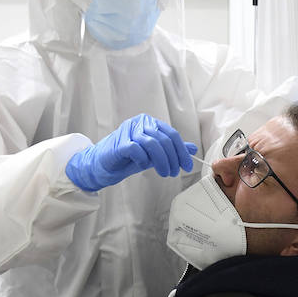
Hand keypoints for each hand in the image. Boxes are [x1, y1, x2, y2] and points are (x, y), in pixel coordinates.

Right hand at [65, 114, 196, 191]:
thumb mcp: (155, 154)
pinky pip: (137, 149)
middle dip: (173, 158)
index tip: (186, 166)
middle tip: (175, 172)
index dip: (182, 151)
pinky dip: (143, 160)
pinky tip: (143, 166)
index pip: (172, 134)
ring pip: (153, 144)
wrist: (104, 165)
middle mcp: (140, 123)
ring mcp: (128, 131)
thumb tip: (192, 149)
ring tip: (165, 173)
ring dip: (162, 161)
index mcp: (149, 123)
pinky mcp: (119, 142)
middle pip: (164, 139)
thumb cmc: (129, 158)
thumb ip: (172, 150)